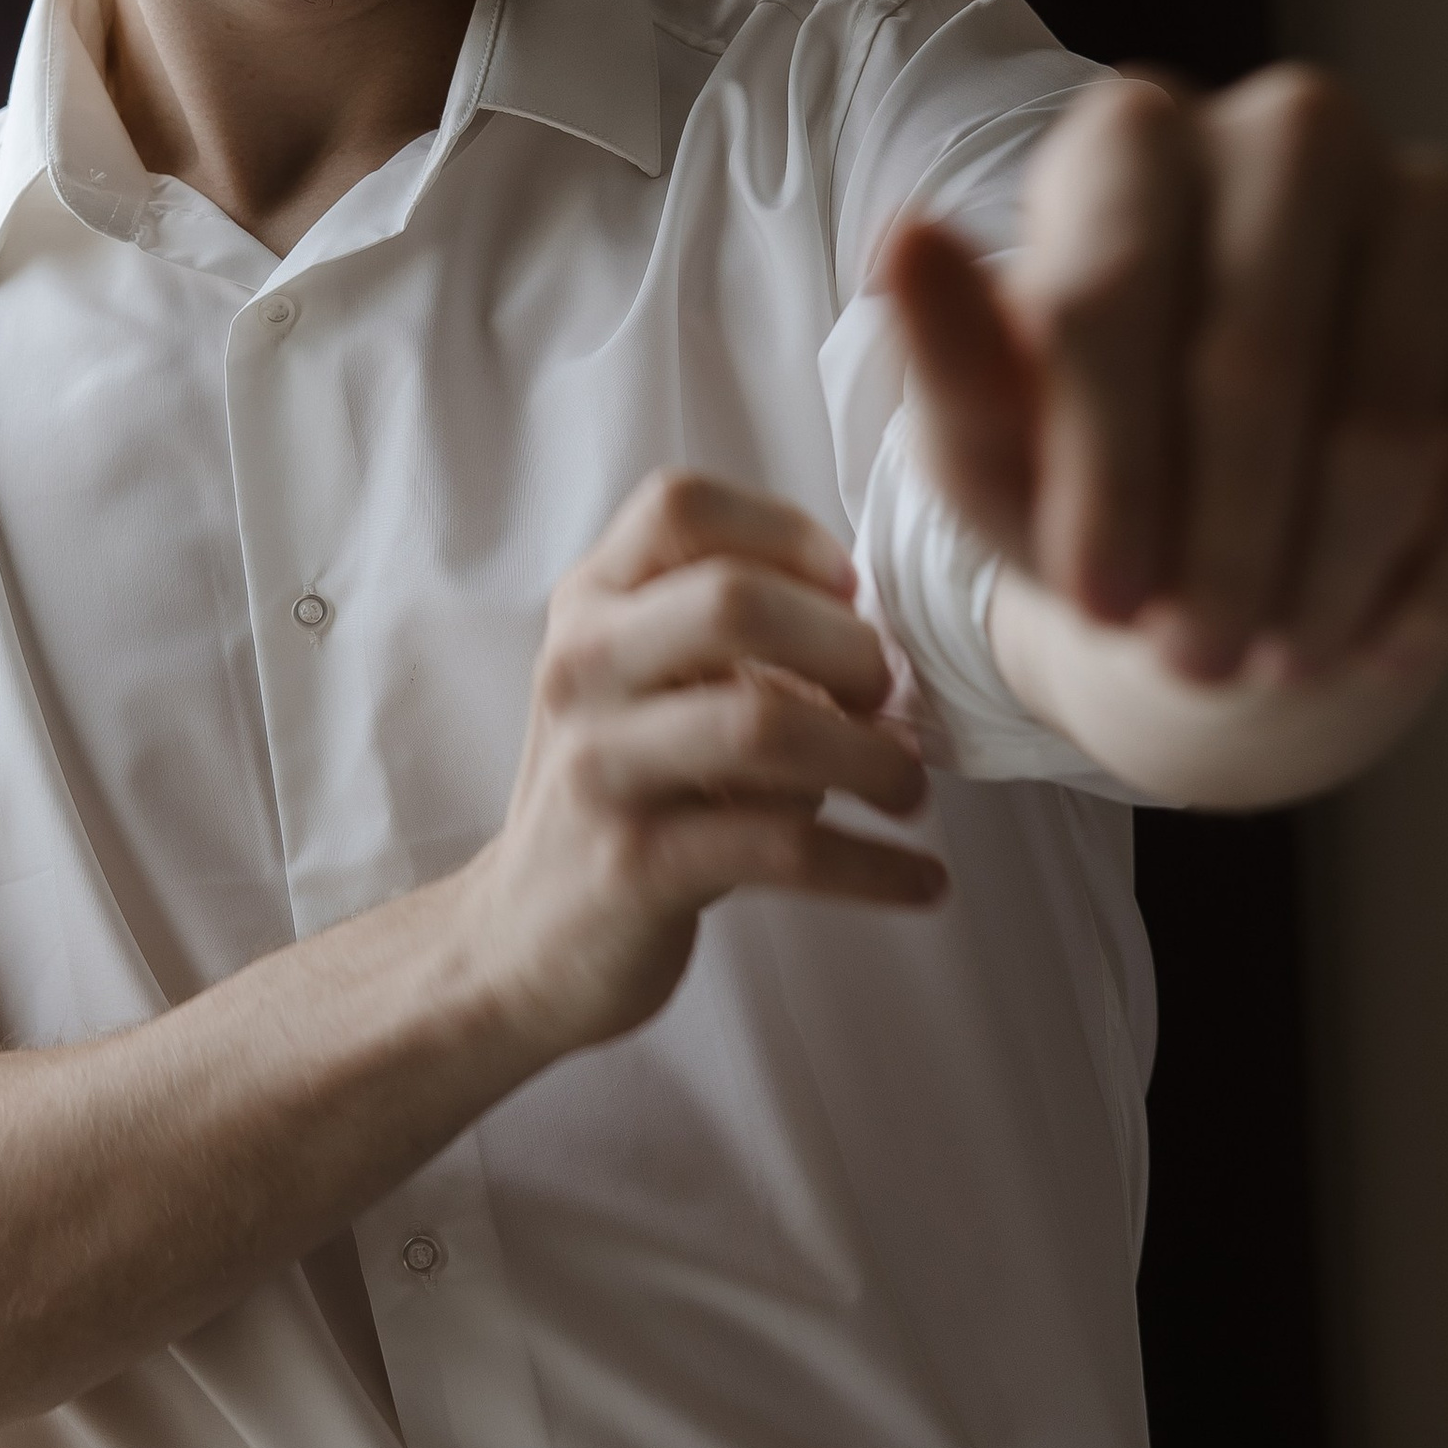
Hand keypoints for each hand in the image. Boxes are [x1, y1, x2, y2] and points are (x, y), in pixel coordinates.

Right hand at [467, 471, 945, 1050]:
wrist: (526, 940)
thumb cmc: (626, 792)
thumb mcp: (646, 686)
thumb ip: (733, 636)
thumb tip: (883, 629)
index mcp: (590, 606)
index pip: (682, 507)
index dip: (787, 533)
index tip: (851, 591)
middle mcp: (581, 669)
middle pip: (733, 602)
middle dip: (845, 647)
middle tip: (887, 698)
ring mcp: (600, 767)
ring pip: (762, 725)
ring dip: (870, 757)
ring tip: (908, 790)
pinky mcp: (634, 866)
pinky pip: (781, 849)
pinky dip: (875, 867)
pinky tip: (921, 880)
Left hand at [884, 68, 1447, 704]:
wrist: (1259, 532)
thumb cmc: (1105, 480)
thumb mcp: (998, 457)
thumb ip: (947, 368)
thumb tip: (908, 238)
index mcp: (1132, 141)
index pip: (1111, 298)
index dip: (1107, 475)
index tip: (1097, 606)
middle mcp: (1294, 131)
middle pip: (1253, 358)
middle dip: (1218, 543)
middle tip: (1194, 656)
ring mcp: (1440, 197)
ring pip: (1389, 414)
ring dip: (1327, 574)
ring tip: (1278, 654)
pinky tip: (1394, 636)